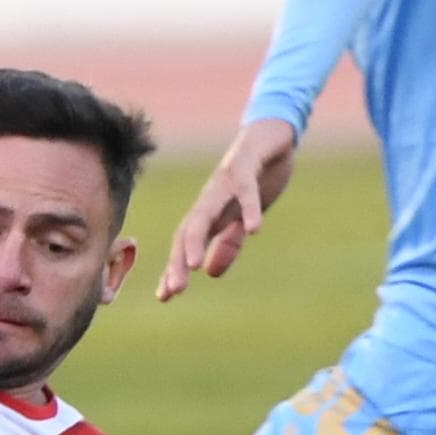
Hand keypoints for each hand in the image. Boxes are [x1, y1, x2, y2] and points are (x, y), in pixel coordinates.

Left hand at [159, 117, 298, 300]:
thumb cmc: (253, 178)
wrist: (270, 137)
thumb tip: (210, 272)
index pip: (184, 243)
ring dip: (197, 238)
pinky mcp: (247, 165)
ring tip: (192, 265)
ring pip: (206, 211)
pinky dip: (249, 208)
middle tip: (174, 289)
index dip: (175, 268)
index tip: (165, 296)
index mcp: (208, 212)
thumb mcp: (240, 216)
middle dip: (178, 260)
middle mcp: (210, 199)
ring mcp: (225, 181)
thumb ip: (227, 242)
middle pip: (187, 231)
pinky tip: (254, 230)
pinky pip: (246, 189)